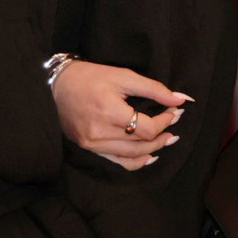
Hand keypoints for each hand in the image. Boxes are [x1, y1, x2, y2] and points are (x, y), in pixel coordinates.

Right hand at [51, 60, 190, 169]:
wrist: (56, 86)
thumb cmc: (89, 77)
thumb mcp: (123, 75)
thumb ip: (154, 89)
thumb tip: (181, 100)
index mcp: (109, 111)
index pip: (147, 127)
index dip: (166, 121)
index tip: (175, 111)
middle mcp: (100, 132)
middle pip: (141, 143)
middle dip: (162, 135)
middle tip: (174, 125)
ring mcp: (92, 144)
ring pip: (132, 156)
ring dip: (153, 149)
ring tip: (166, 139)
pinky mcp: (88, 148)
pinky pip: (117, 162)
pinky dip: (136, 161)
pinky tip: (148, 155)